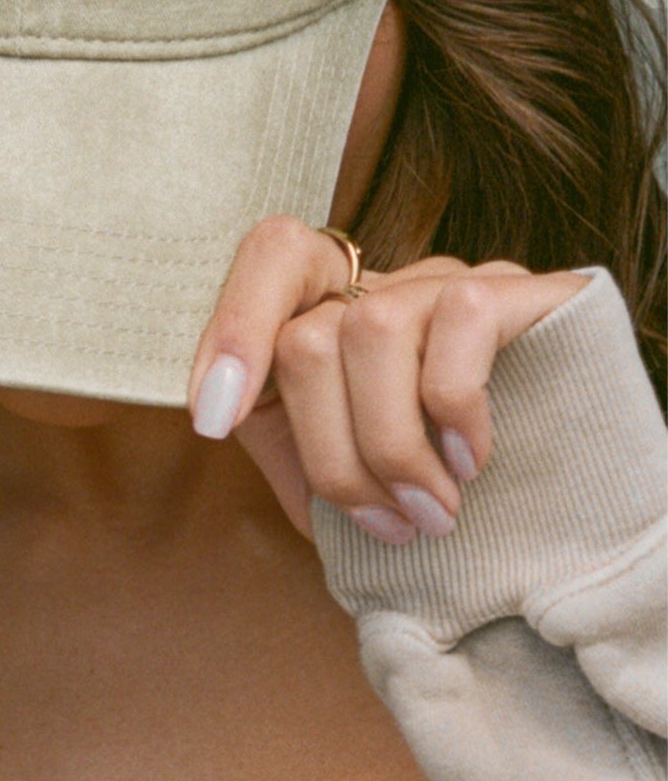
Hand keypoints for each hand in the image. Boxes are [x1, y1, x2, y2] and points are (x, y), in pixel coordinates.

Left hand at [186, 217, 589, 543]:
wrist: (564, 483)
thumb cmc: (431, 480)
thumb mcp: (342, 468)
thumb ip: (285, 442)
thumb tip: (220, 418)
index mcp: (332, 314)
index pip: (271, 255)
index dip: (234, 325)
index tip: (216, 419)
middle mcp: (386, 282)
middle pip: (307, 337)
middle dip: (332, 455)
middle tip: (385, 526)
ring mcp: (450, 279)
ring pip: (371, 328)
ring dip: (393, 446)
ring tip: (431, 514)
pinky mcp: (518, 292)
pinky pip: (459, 321)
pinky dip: (454, 409)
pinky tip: (473, 463)